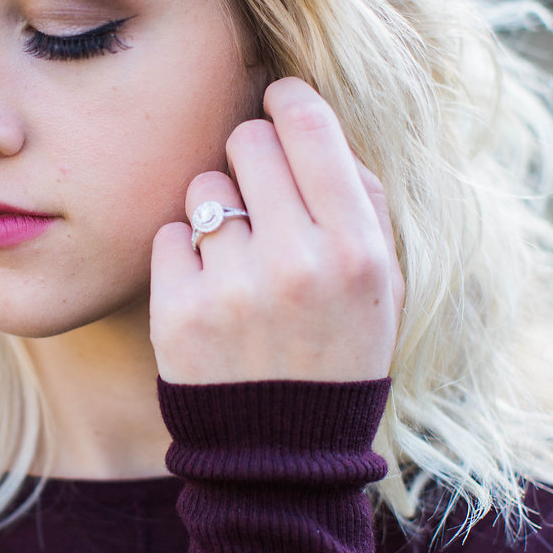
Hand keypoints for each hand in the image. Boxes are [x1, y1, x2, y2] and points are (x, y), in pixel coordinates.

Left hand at [150, 78, 403, 385]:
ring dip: (217, 211)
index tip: (277, 96)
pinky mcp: (179, 311)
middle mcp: (297, 263)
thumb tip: (310, 119)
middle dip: (250, 156)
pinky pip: (169, 235)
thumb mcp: (384, 284)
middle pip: (247, 141)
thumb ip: (362, 199)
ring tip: (239, 259)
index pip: (310, 129)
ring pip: (204, 188)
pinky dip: (185, 256)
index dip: (288, 98)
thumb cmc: (339, 354)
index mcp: (356, 250)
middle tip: (259, 191)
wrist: (284, 456)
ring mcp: (233, 288)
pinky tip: (210, 291)